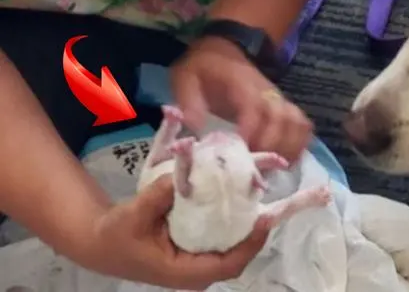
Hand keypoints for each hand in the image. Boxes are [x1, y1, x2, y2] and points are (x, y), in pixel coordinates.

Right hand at [85, 175, 269, 289]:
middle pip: (238, 255)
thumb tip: (182, 175)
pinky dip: (232, 219)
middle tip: (268, 200)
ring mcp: (198, 262)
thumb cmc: (116, 235)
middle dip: (254, 230)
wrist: (100, 242)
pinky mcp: (196, 249)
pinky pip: (222, 237)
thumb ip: (157, 196)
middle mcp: (196, 271)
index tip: (264, 217)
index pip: (229, 264)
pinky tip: (238, 197)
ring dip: (246, 223)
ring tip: (258, 194)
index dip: (250, 242)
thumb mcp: (133, 215)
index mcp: (184, 272)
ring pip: (233, 246)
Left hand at [170, 36, 312, 162]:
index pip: (255, 106)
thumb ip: (188, 102)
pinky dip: (299, 145)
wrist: (224, 49)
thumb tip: (195, 131)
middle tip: (255, 166)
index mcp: (241, 83)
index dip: (252, 130)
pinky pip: (303, 127)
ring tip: (273, 168)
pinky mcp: (285, 108)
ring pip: (297, 124)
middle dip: (271, 146)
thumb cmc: (204, 67)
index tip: (242, 150)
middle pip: (282, 119)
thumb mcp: (185, 77)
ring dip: (289, 148)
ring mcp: (279, 100)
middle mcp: (267, 92)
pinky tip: (287, 162)